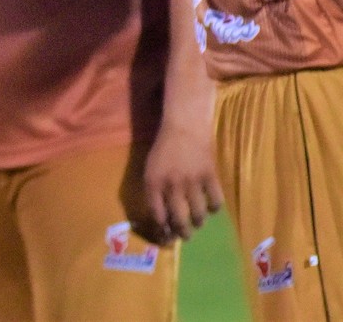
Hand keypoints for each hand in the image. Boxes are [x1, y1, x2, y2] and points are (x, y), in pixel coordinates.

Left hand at [140, 120, 222, 244]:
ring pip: (199, 214)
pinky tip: (211, 205)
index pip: (157, 215)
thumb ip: (153, 192)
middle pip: (179, 220)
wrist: (184, 128)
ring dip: (198, 221)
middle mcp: (172, 185)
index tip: (166, 238)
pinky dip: (214, 207)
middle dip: (182, 233)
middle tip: (185, 236)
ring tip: (197, 221)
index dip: (162, 230)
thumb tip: (161, 218)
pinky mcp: (210, 176)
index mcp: (153, 183)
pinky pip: (216, 201)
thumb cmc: (164, 149)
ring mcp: (192, 181)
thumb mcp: (150, 170)